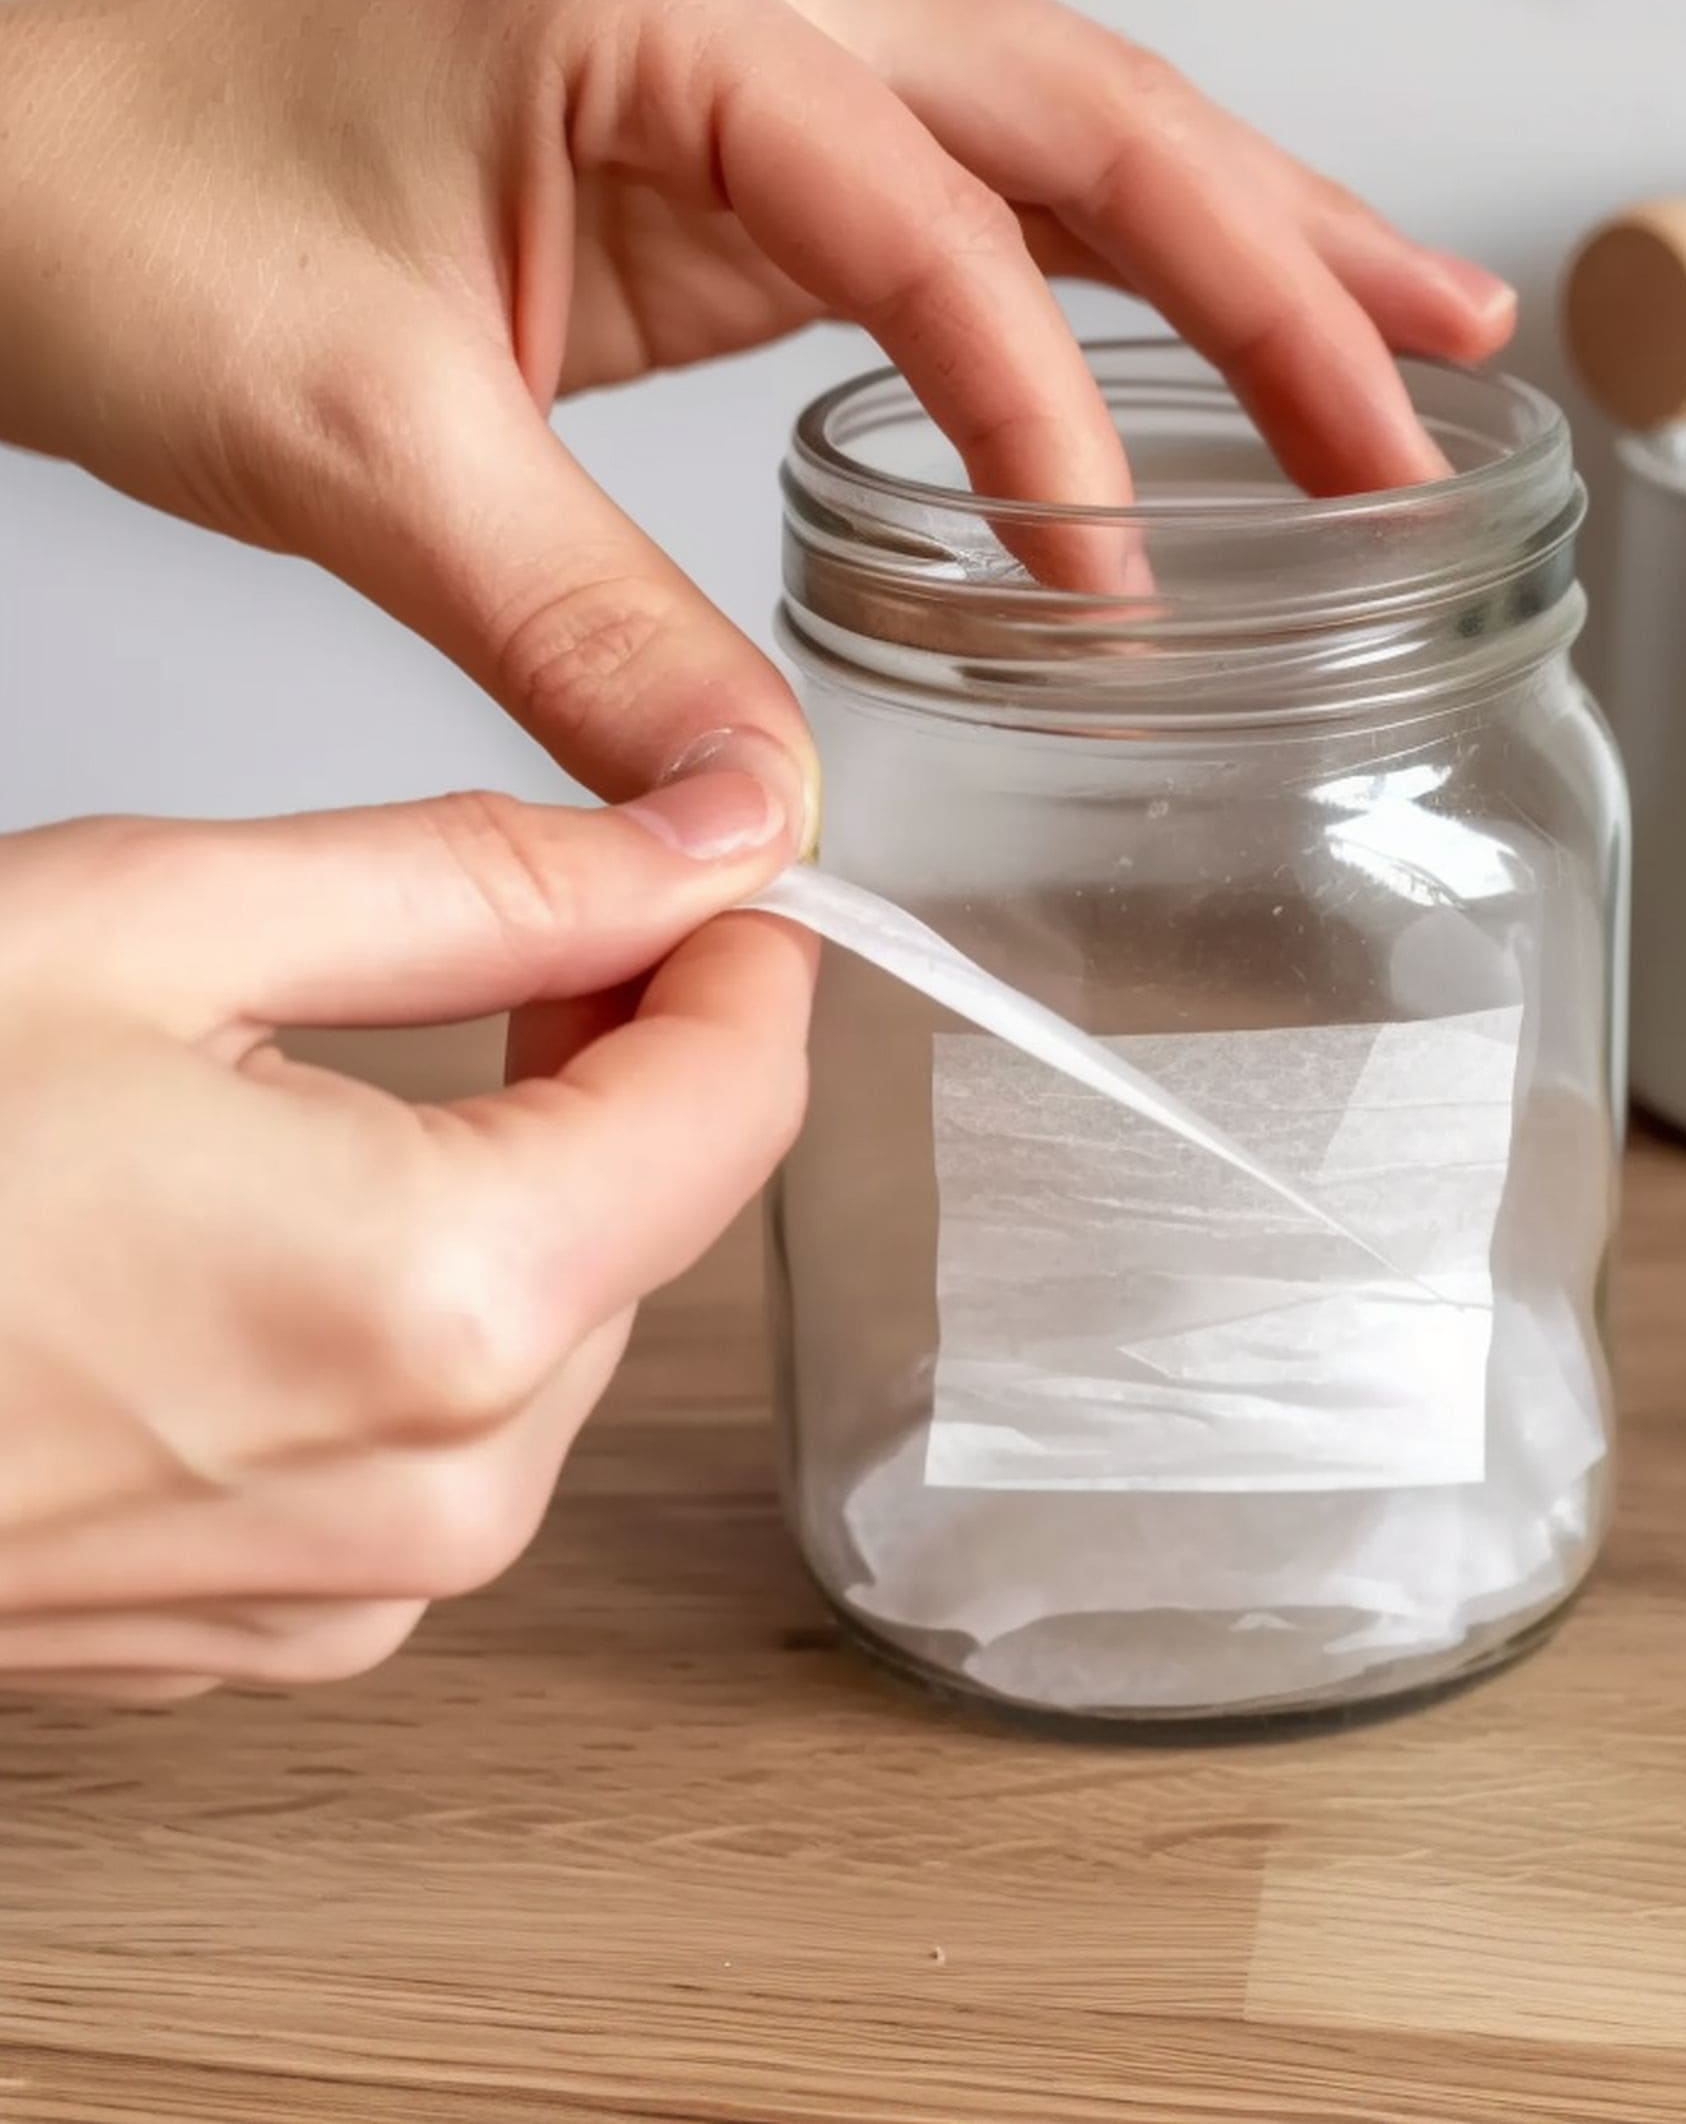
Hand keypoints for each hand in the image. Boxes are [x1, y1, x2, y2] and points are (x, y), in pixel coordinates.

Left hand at [0, 0, 1516, 829]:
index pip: (929, 215)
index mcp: (651, 8)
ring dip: (1249, 237)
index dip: (1042, 409)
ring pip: (1067, 130)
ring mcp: (756, 61)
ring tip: (1422, 333)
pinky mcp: (748, 153)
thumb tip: (770, 806)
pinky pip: (985, 196)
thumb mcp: (362, 445)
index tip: (1110, 590)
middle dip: (1273, 268)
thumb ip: (586, 630)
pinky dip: (1120, 275)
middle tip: (1425, 398)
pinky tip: (1223, 337)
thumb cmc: (138, 222)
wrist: (18, 175)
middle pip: (1081, 112)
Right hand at [0, 756, 807, 1699]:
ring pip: (561, 1320)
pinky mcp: (278, 1627)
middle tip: (530, 931)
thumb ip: (484, 885)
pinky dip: (422, 1297)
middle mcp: (438, 1491)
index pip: (738, 1103)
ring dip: (524, 1177)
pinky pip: (443, 1429)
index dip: (742, 959)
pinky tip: (293, 1211)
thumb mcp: (159, 922)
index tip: (707, 878)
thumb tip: (694, 844)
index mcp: (444, 1303)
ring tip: (369, 1063)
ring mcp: (357, 1589)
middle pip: (658, 1214)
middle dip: (625, 1060)